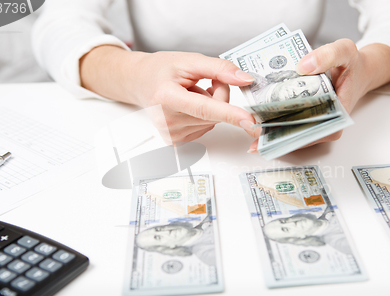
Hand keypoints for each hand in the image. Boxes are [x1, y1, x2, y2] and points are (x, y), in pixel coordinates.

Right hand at [80, 47, 260, 142]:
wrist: (140, 82)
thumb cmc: (161, 70)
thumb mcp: (189, 61)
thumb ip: (219, 68)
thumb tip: (245, 80)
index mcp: (167, 97)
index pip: (205, 108)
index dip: (230, 114)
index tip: (249, 121)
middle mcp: (167, 120)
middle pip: (214, 113)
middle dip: (220, 96)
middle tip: (206, 82)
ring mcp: (171, 134)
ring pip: (213, 121)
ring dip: (212, 106)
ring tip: (191, 94)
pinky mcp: (176, 141)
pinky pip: (206, 127)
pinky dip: (205, 116)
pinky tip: (190, 106)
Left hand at [247, 39, 389, 152]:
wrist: (358, 69)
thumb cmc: (353, 64)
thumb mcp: (345, 51)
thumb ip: (328, 55)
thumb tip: (303, 66)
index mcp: (338, 117)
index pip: (311, 133)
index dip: (289, 135)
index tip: (269, 132)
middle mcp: (326, 126)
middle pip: (298, 136)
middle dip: (275, 136)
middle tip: (252, 132)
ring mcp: (316, 124)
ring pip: (291, 133)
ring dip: (272, 133)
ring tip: (250, 130)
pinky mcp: (308, 119)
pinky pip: (290, 125)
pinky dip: (275, 123)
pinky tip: (257, 122)